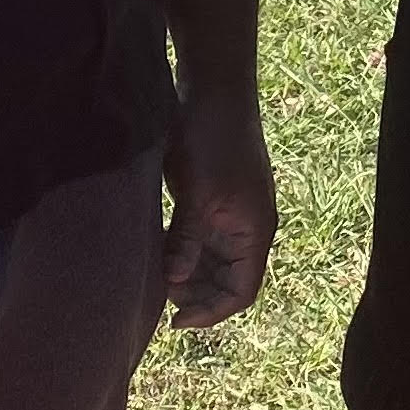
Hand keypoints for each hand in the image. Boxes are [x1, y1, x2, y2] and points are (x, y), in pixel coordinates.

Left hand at [159, 85, 277, 329]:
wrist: (215, 88)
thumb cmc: (212, 138)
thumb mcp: (197, 194)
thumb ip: (188, 241)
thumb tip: (172, 284)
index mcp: (255, 231)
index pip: (240, 292)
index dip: (210, 313)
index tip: (174, 321)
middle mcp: (248, 228)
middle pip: (227, 281)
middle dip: (194, 294)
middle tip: (156, 291)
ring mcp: (232, 213)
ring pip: (212, 262)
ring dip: (186, 272)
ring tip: (154, 270)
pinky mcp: (215, 199)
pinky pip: (201, 239)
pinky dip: (181, 249)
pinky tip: (157, 247)